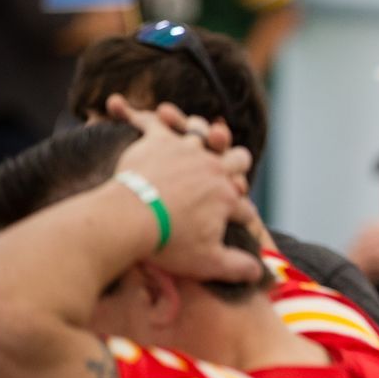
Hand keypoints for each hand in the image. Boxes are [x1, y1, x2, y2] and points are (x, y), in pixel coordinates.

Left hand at [108, 97, 261, 285]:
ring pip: (203, 133)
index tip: (241, 222)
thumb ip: (237, 266)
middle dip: (238, 164)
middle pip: (237, 159)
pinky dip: (137, 114)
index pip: (244, 205)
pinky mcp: (157, 140)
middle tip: (234, 167)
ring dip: (202, 133)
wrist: (131, 220)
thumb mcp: (208, 262)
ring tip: (201, 134)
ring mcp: (185, 150)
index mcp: (227, 197)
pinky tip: (119, 106)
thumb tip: (259, 271)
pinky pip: (151, 120)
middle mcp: (212, 168)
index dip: (244, 215)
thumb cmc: (169, 242)